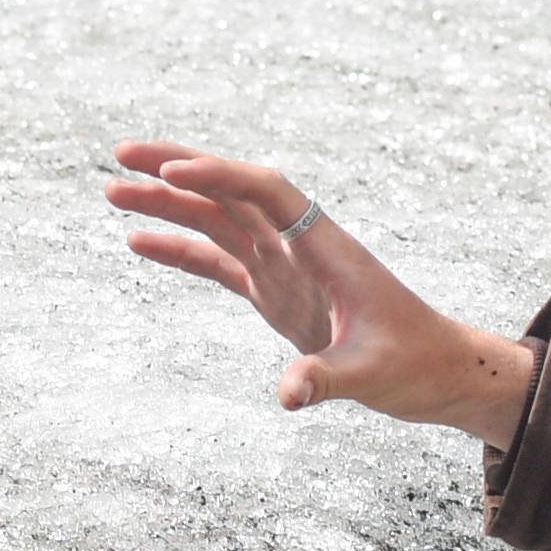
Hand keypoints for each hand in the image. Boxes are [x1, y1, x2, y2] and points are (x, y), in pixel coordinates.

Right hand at [106, 141, 531, 440]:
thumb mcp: (372, 373)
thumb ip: (327, 379)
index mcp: (326, 246)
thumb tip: (287, 395)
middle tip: (122, 154)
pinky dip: (180, 251)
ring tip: (112, 193)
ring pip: (218, 221)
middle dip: (178, 169)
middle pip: (232, 191)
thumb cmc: (415, 361)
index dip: (220, 174)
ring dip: (168, 205)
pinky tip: (138, 242)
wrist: (437, 370)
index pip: (267, 191)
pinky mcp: (275, 292)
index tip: (172, 171)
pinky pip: (219, 262)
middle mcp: (300, 245)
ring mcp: (284, 266)